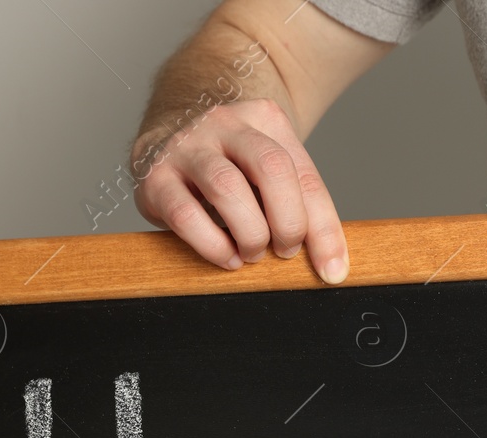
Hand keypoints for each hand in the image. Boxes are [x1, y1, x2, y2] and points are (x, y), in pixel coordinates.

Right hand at [132, 98, 347, 279]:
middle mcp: (225, 124)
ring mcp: (186, 146)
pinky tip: (227, 256)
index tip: (330, 269)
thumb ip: (304, 210)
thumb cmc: (232, 163)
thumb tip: (332, 267)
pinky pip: (186, 215)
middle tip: (284, 250)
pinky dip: (213, 245)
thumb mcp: (272, 173)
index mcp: (265, 120)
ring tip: (253, 252)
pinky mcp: (154, 176)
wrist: (170, 129)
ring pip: (227, 187)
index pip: (305, 177)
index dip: (323, 228)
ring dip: (250, 233)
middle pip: (272, 167)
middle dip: (288, 222)